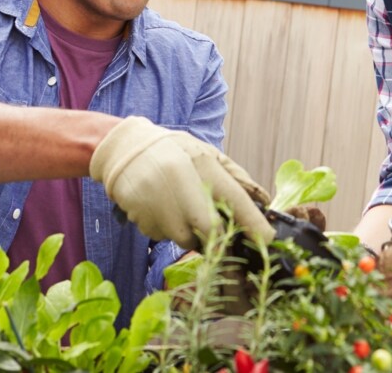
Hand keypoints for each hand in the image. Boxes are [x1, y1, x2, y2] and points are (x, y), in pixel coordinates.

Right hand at [90, 116, 274, 248]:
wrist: (124, 149)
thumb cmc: (174, 152)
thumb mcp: (208, 154)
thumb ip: (237, 178)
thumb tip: (265, 201)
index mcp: (202, 163)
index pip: (235, 199)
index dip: (253, 224)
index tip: (268, 240)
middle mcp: (180, 182)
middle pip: (211, 230)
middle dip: (220, 240)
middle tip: (221, 240)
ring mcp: (157, 201)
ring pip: (185, 239)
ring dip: (191, 235)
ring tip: (182, 209)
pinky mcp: (139, 217)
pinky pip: (163, 237)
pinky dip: (168, 230)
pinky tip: (161, 209)